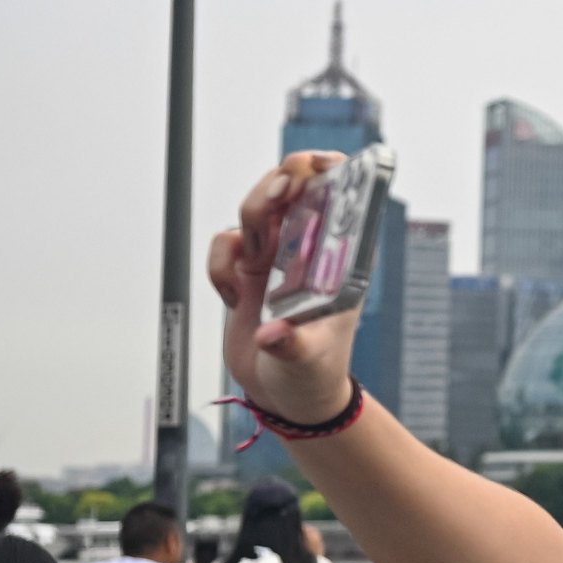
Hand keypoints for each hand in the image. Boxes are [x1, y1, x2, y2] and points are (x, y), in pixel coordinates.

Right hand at [207, 154, 364, 426]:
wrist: (285, 396)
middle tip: (271, 204)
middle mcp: (308, 249)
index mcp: (339, 257)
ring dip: (249, 223)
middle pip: (292, 187)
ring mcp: (276, 257)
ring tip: (255, 264)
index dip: (328, 170)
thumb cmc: (313, 373)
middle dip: (275, 186)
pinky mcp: (247, 272)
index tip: (314, 166)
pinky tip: (234, 298)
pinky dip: (219, 264)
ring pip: (257, 208)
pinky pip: (225, 244)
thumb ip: (292, 345)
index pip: (343, 194)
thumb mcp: (309, 359)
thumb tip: (275, 335)